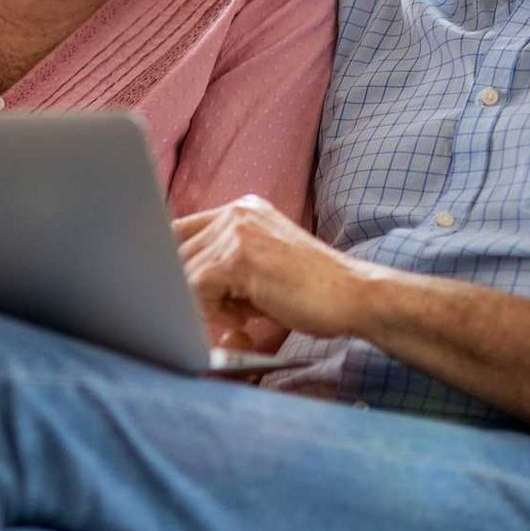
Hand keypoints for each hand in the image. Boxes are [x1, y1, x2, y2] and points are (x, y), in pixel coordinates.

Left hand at [174, 195, 379, 343]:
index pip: (181, 230)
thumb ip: (223, 266)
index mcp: (243, 210)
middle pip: (176, 251)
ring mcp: (237, 232)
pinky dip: (212, 312)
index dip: (174, 264)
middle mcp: (237, 212)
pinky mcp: (239, 257)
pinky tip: (245, 321)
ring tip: (241, 318)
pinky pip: (196, 287)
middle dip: (189, 289)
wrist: (355, 295)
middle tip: (226, 314)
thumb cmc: (312, 291)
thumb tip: (174, 284)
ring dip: (204, 304)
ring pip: (184, 271)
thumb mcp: (262, 266)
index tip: (181, 293)